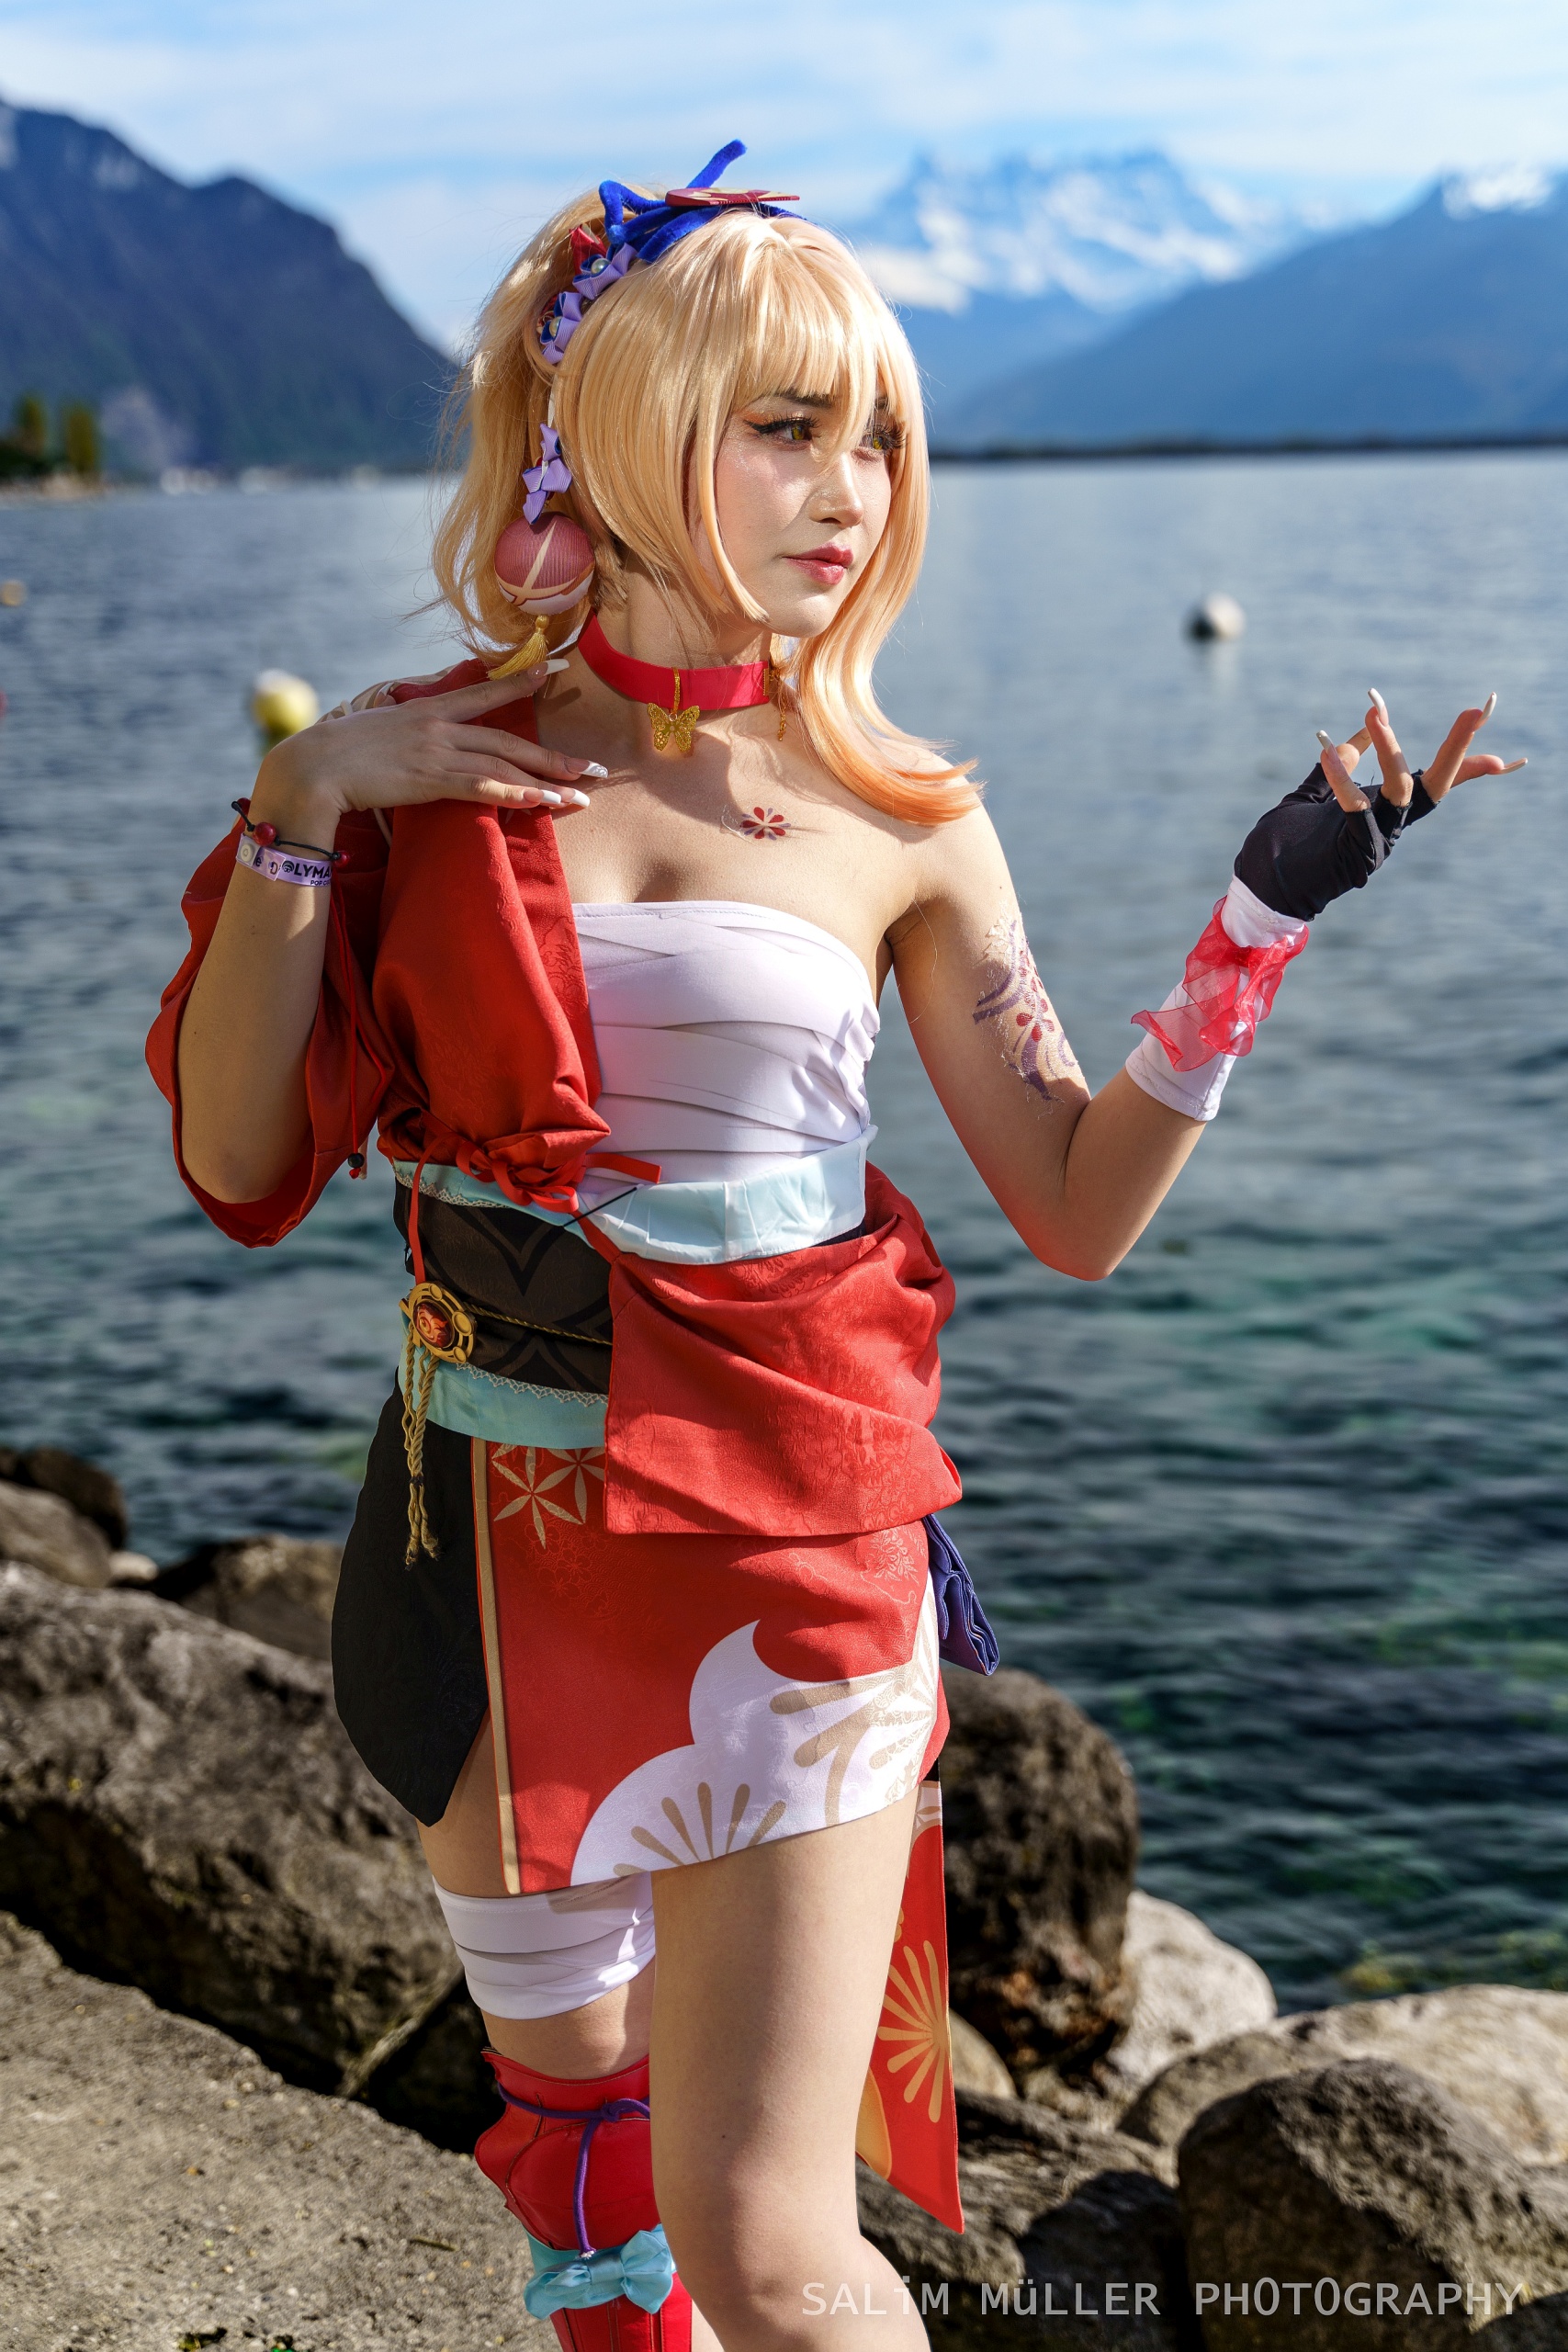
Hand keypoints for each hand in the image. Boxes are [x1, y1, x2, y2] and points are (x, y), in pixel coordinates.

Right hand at [250, 670, 599, 839]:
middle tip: (592, 767)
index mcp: (428, 709)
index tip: (552, 673)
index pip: (483, 693)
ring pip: (504, 765)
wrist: (314, 766)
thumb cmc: (336, 750)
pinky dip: (514, 793)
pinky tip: (542, 800)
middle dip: (554, 756)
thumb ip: (405, 725)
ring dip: (546, 782)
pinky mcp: (429, 780)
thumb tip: (416, 727)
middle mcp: (439, 727)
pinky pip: (482, 786)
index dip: (520, 683)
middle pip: (509, 739)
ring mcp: (437, 753)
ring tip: (581, 796)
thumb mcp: (376, 725)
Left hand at [1236, 690, 1525, 919]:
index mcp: (1383, 811)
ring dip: (1391, 750)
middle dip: (1458, 747)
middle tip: (1477, 709)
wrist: (1259, 890)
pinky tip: (1327, 753)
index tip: (1483, 717)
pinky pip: (1356, 809)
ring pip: (1401, 791)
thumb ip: (1334, 767)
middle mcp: (1388, 826)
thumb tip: (1357, 736)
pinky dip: (1343, 781)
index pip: (1431, 779)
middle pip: (1436, 784)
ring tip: (1375, 714)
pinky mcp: (1354, 853)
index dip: (1461, 755)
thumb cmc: (1282, 848)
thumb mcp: (1310, 797)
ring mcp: (1376, 842)